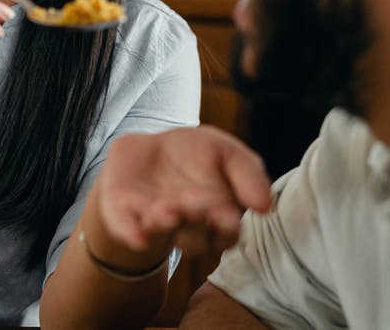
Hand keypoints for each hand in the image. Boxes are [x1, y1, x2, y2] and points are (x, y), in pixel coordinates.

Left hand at [95, 127, 272, 261]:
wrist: (146, 151)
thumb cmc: (195, 155)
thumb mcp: (226, 151)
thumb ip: (248, 172)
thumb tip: (266, 205)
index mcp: (217, 217)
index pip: (226, 232)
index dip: (226, 226)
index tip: (228, 214)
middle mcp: (187, 228)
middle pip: (196, 238)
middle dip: (196, 220)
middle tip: (197, 203)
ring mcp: (153, 224)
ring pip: (162, 233)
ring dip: (165, 224)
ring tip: (168, 209)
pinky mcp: (124, 218)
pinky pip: (127, 230)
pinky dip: (132, 232)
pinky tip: (137, 233)